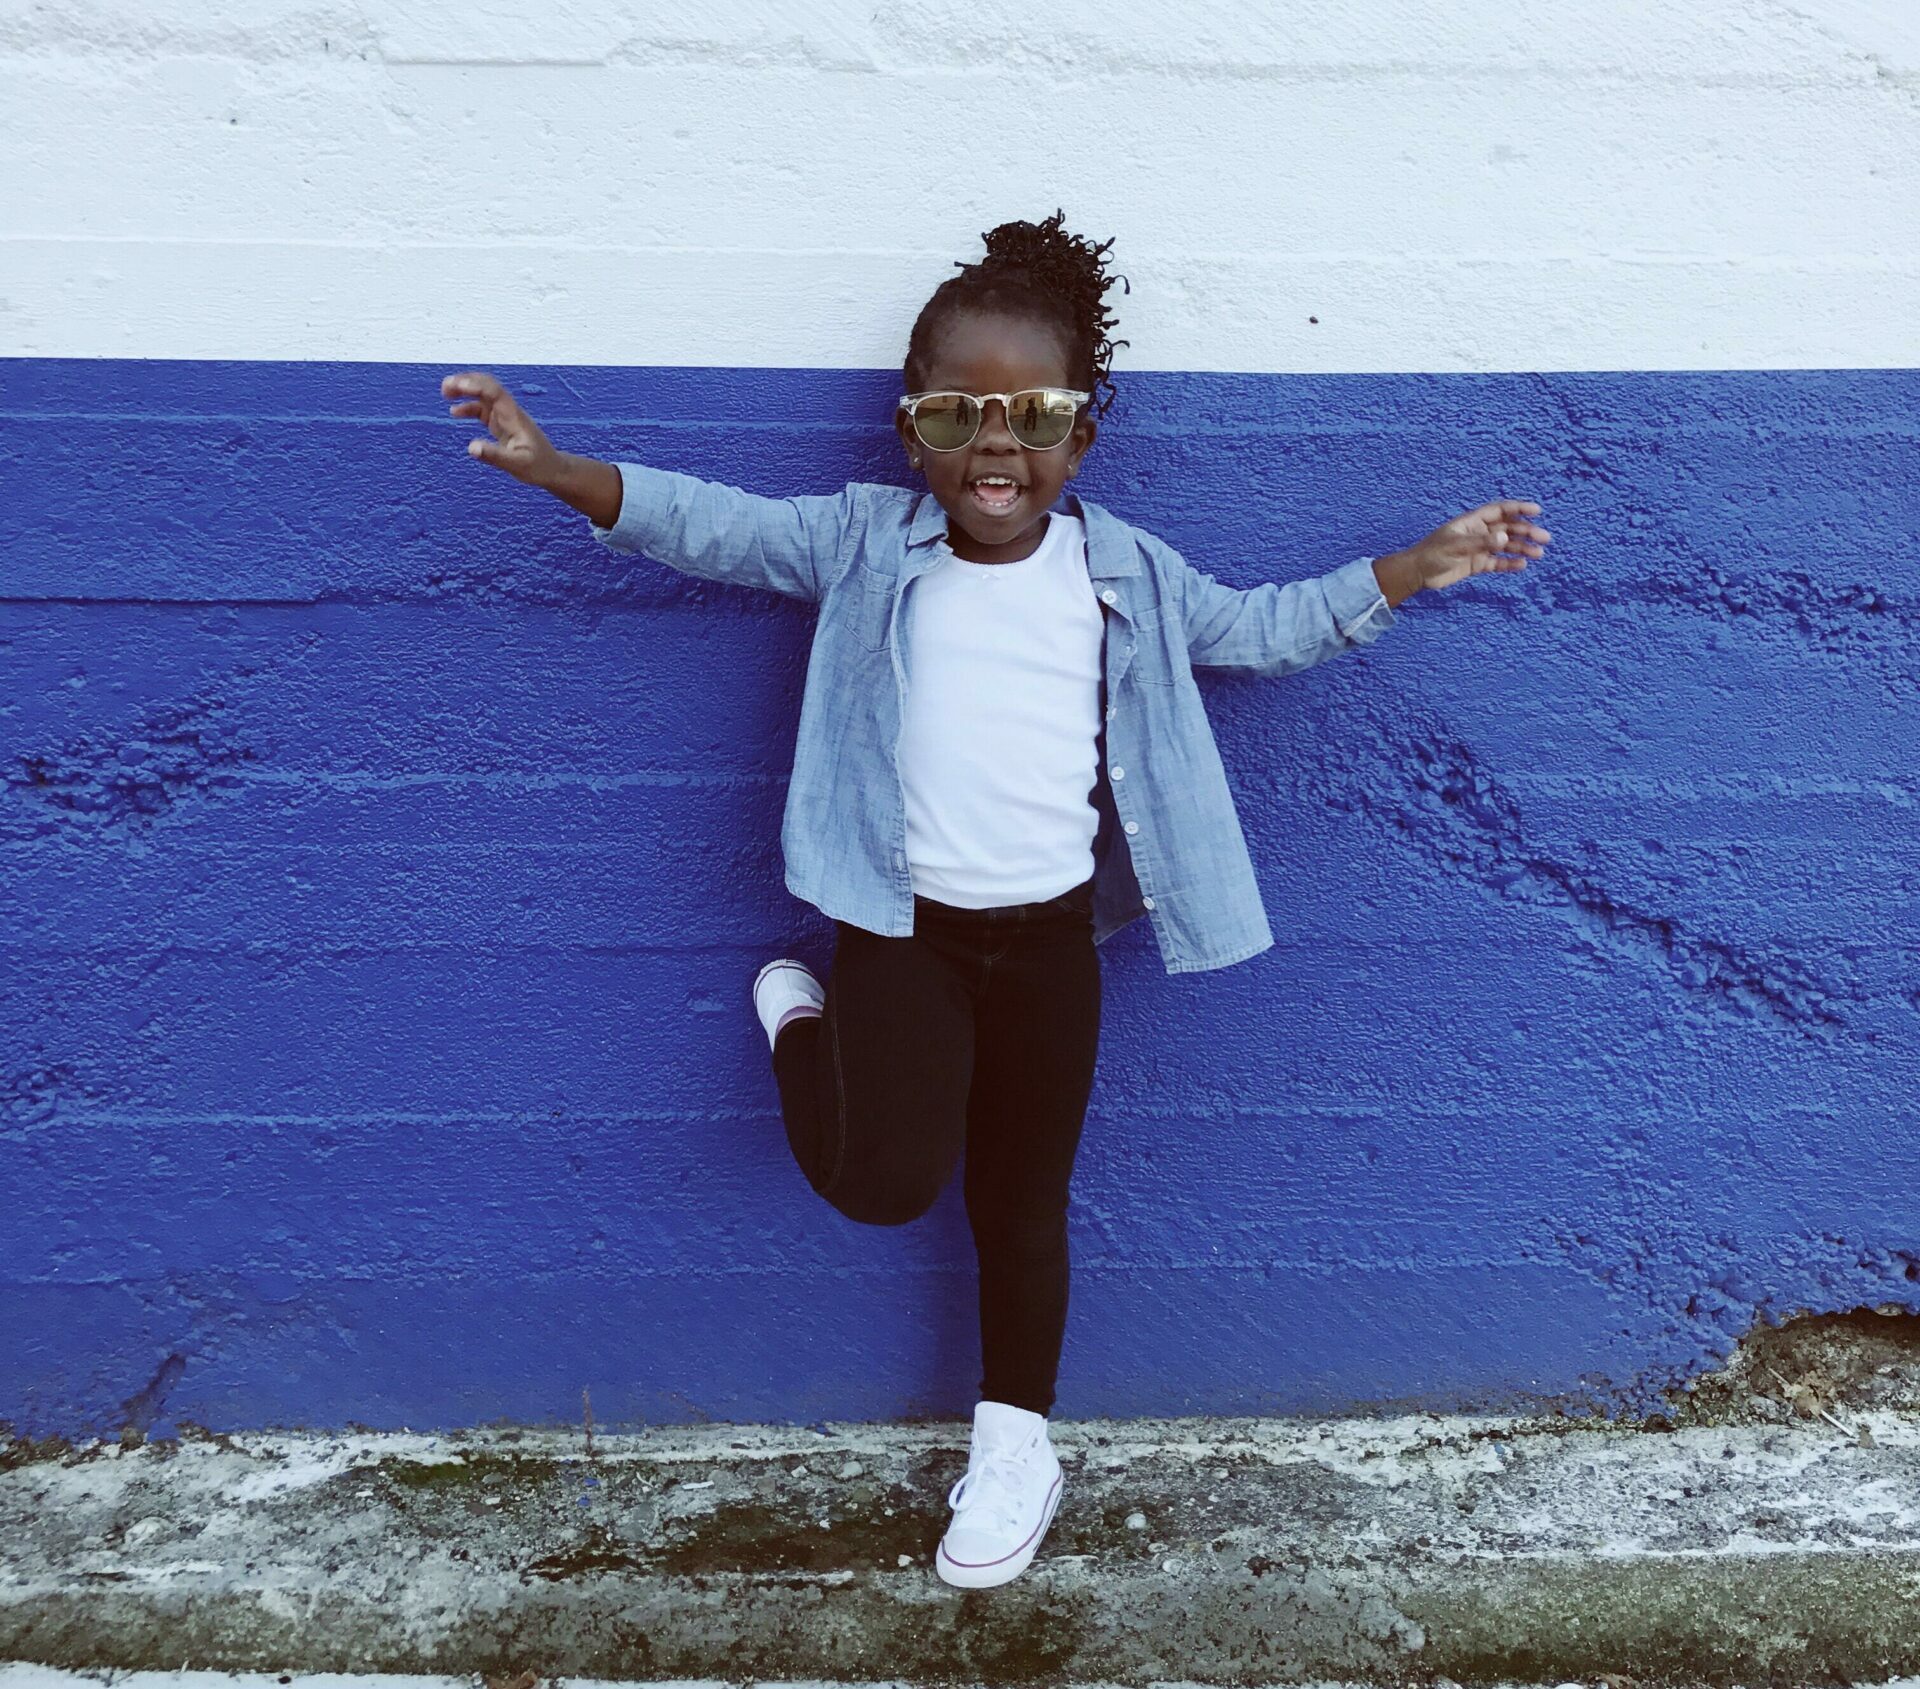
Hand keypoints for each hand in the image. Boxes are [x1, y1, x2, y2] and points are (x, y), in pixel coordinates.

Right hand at [441, 370, 560, 484]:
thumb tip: (471, 448)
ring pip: (483, 396)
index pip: (494, 392)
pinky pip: (482, 410)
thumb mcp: (517, 465)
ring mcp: (505, 416)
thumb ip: (494, 456)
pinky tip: (455, 412)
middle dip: (466, 382)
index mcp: (514, 417)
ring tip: (445, 393)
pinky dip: (468, 407)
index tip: (456, 385)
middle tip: (445, 386)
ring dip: (465, 391)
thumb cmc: (539, 466)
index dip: (475, 385)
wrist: (553, 469)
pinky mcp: (501, 424)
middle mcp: (509, 412)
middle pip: (487, 387)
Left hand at [1385, 501, 1550, 596]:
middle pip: (1508, 528)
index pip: (1500, 510)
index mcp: (1472, 522)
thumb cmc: (1431, 554)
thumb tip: (1504, 538)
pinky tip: (1522, 565)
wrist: (1417, 573)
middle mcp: (1478, 533)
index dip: (1518, 508)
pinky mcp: (1477, 564)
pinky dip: (1509, 563)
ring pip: (1506, 546)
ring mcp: (1479, 548)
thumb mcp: (1455, 547)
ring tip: (1539, 554)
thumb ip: (1480, 543)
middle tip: (1544, 538)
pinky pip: (1497, 562)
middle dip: (1526, 531)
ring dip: (1522, 548)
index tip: (1537, 510)